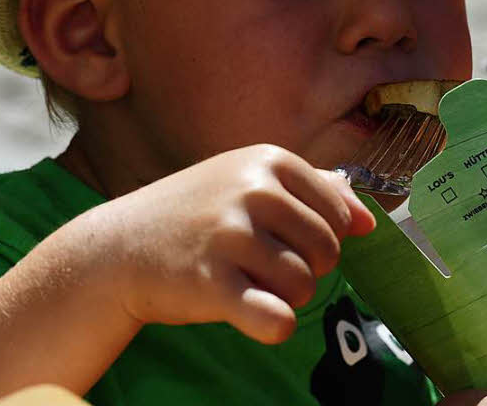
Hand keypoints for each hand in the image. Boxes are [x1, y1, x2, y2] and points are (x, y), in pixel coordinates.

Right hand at [71, 144, 374, 343]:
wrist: (118, 247)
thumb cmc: (197, 214)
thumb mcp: (251, 181)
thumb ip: (314, 191)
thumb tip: (369, 219)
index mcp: (271, 160)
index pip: (338, 212)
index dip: (321, 237)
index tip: (288, 241)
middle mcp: (254, 190)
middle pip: (328, 251)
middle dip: (307, 269)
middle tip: (267, 267)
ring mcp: (231, 234)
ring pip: (305, 285)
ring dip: (286, 296)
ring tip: (251, 284)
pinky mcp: (211, 281)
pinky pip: (276, 317)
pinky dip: (276, 325)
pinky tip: (262, 318)